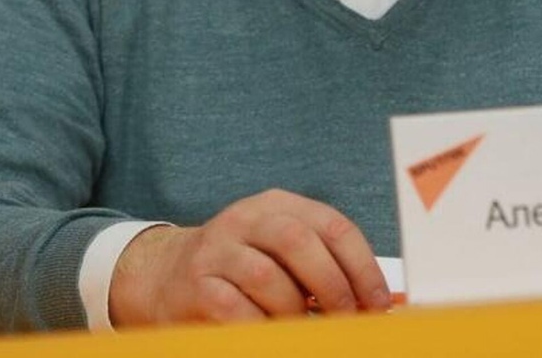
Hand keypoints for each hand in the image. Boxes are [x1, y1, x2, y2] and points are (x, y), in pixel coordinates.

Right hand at [108, 189, 390, 324]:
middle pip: (298, 241)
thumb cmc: (241, 268)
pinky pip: (235, 310)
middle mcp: (246, 219)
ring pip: (268, 278)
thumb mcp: (280, 252)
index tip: (378, 301)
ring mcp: (217, 251)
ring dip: (296, 312)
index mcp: (277, 205)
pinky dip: (261, 327)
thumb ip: (321, 267)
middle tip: (348, 318)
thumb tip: (376, 302)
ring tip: (306, 331)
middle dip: (332, 285)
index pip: (331, 224)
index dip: (361, 264)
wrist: (164, 275)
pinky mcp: (196, 287)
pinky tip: (271, 335)